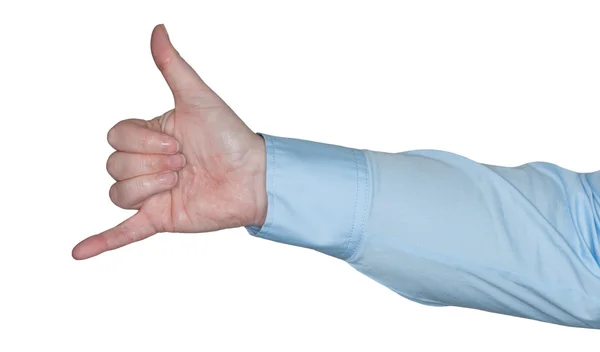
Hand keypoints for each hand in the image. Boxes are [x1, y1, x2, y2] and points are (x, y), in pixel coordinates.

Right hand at [72, 24, 266, 259]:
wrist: (255, 176)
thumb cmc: (231, 136)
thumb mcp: (198, 98)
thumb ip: (173, 67)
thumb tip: (158, 30)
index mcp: (152, 136)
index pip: (117, 137)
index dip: (142, 141)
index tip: (178, 142)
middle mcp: (148, 164)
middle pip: (114, 165)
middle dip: (149, 164)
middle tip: (184, 163)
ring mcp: (152, 193)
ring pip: (118, 193)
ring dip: (147, 187)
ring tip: (178, 182)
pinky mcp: (160, 219)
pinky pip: (123, 232)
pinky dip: (101, 242)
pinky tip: (78, 253)